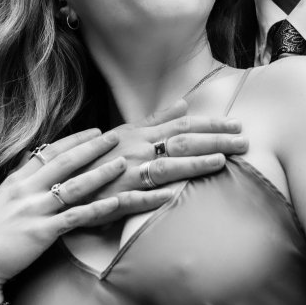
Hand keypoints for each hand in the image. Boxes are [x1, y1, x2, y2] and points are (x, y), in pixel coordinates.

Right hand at [0, 129, 175, 303]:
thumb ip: (18, 181)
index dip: (75, 140)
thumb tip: (31, 160)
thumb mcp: (0, 200)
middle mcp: (26, 190)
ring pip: (75, 186)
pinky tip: (116, 202)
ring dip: (101, 173)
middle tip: (114, 137)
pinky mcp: (42, 232)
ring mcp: (35, 210)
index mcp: (16, 180)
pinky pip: (76, 217)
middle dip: (92, 148)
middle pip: (66, 162)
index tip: (95, 131)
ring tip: (122, 163)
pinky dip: (98, 208)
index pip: (50, 152)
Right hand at [88, 100, 247, 203]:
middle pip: (180, 143)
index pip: (182, 126)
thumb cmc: (97, 156)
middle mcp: (136, 152)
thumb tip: (184, 104)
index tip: (236, 125)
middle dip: (213, 141)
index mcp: (139, 135)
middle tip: (243, 141)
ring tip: (220, 161)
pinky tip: (174, 195)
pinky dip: (153, 196)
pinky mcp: (114, 200)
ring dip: (192, 164)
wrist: (61, 180)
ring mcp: (125, 176)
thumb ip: (156, 120)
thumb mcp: (125, 132)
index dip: (210, 125)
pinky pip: (135, 199)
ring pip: (163, 168)